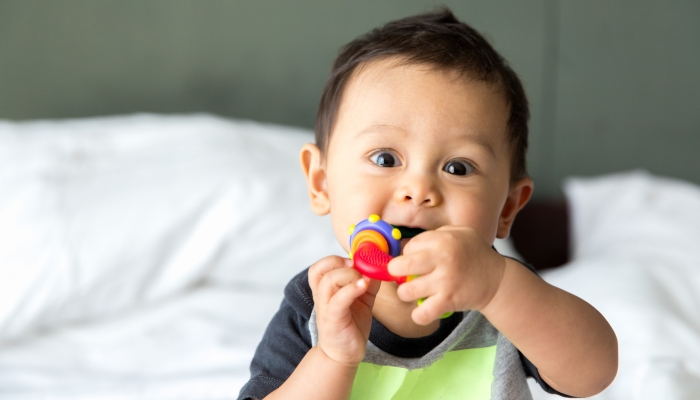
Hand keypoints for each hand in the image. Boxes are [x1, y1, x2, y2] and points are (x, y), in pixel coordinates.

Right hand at [308, 256, 380, 366]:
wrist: (344, 354)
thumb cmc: (350, 326)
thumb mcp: (362, 300)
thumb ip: (368, 284)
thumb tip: (379, 267)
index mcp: (326, 290)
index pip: (319, 267)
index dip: (334, 259)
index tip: (353, 261)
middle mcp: (322, 297)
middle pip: (320, 270)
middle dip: (339, 263)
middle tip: (357, 267)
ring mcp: (326, 308)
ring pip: (328, 281)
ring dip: (348, 275)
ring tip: (363, 279)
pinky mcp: (334, 320)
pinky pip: (339, 300)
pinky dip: (351, 289)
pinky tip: (363, 286)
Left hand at [387, 226, 505, 324]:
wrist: (498, 279)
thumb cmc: (474, 254)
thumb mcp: (458, 232)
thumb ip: (434, 235)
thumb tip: (405, 244)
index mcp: (442, 239)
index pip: (407, 247)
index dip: (408, 254)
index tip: (416, 260)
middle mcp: (442, 259)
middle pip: (398, 266)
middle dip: (396, 272)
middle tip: (403, 275)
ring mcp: (445, 282)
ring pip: (405, 292)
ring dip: (406, 293)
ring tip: (415, 291)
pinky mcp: (448, 302)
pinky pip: (421, 314)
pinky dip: (419, 314)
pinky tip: (423, 309)